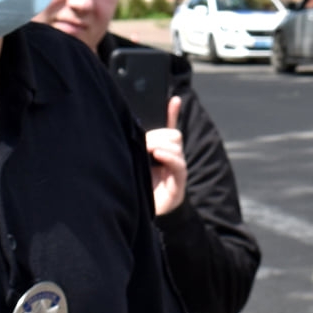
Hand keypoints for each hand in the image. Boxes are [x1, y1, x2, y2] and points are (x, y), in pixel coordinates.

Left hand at [147, 97, 185, 217]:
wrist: (144, 213)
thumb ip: (138, 148)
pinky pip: (178, 163)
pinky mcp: (179, 180)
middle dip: (158, 135)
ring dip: (161, 145)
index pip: (171, 127)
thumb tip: (133, 131)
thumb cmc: (140, 187)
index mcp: (162, 151)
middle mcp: (172, 157)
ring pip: (176, 145)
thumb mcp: (136, 164)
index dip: (172, 113)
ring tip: (148, 152)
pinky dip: (169, 156)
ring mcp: (177, 168)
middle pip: (173, 135)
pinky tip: (158, 155)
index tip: (174, 99)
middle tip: (144, 143)